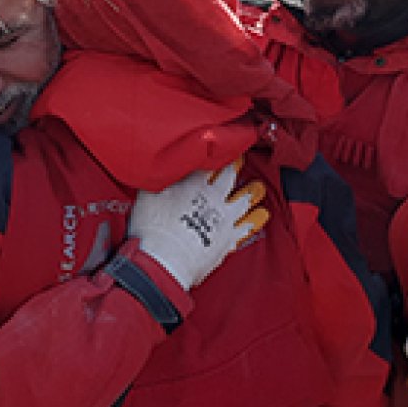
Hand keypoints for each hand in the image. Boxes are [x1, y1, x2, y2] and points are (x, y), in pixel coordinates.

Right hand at [129, 162, 267, 290]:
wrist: (166, 261)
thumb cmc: (152, 229)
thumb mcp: (147, 196)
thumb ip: (157, 179)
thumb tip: (158, 168)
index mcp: (194, 183)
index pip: (208, 162)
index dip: (214, 153)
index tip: (219, 145)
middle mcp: (213, 197)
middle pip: (228, 177)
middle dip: (235, 167)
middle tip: (242, 160)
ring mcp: (224, 219)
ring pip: (243, 201)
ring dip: (250, 193)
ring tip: (258, 187)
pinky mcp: (228, 239)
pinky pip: (246, 228)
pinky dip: (253, 221)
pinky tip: (260, 216)